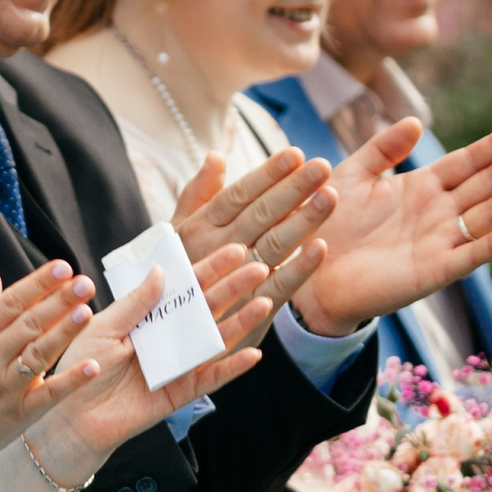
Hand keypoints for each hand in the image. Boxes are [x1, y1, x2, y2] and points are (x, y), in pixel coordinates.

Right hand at [0, 261, 114, 469]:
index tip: (62, 266)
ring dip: (65, 332)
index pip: (10, 303)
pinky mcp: (19, 414)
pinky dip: (70, 381)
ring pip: (39, 354)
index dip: (37, 283)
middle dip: (59, 301)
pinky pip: (48, 395)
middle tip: (85, 282)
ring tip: (87, 310)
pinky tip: (92, 366)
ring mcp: (4, 387)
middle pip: (29, 324)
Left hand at [32, 265, 272, 480]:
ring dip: (240, 322)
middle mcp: (167, 338)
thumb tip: (163, 272)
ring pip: (214, 340)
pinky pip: (210, 379)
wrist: (71, 415)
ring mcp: (176, 365)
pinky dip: (231, 368)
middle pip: (206, 309)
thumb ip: (135, 303)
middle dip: (233, 288)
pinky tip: (254, 354)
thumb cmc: (81, 367)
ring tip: (265, 302)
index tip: (234, 250)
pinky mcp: (179, 393)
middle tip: (260, 267)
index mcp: (148, 317)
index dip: (209, 269)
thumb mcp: (103, 327)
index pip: (183, 288)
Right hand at [168, 147, 337, 321]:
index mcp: (200, 229)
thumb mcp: (176, 233)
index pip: (237, 195)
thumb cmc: (175, 274)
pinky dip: (299, 270)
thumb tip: (216, 156)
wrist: (162, 337)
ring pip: (273, 246)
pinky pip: (277, 289)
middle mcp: (216, 252)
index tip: (295, 153)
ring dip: (303, 222)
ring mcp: (232, 283)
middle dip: (292, 189)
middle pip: (259, 215)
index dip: (267, 174)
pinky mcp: (249, 314)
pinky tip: (321, 248)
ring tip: (329, 197)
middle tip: (321, 166)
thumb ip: (198, 195)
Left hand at [290, 122, 491, 338]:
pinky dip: (491, 245)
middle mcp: (437, 213)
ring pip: (485, 216)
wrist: (309, 273)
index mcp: (421, 188)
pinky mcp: (431, 272)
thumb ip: (382, 149)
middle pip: (485, 185)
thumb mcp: (352, 176)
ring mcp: (438, 242)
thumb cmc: (328, 225)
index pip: (466, 163)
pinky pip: (467, 256)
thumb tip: (414, 120)